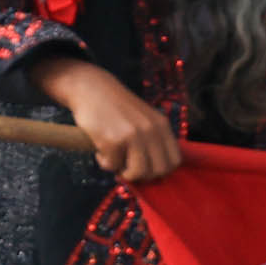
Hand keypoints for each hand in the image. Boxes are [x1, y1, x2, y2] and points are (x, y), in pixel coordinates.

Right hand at [34, 57, 181, 183]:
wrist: (91, 88)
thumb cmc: (116, 106)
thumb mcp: (144, 118)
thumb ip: (153, 140)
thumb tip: (155, 173)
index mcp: (162, 125)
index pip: (174, 161)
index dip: (161, 171)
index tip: (147, 169)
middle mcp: (151, 130)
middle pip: (158, 171)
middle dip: (143, 175)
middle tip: (128, 167)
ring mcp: (132, 135)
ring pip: (137, 173)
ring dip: (123, 172)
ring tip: (114, 158)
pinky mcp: (112, 141)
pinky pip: (112, 166)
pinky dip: (104, 162)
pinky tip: (100, 148)